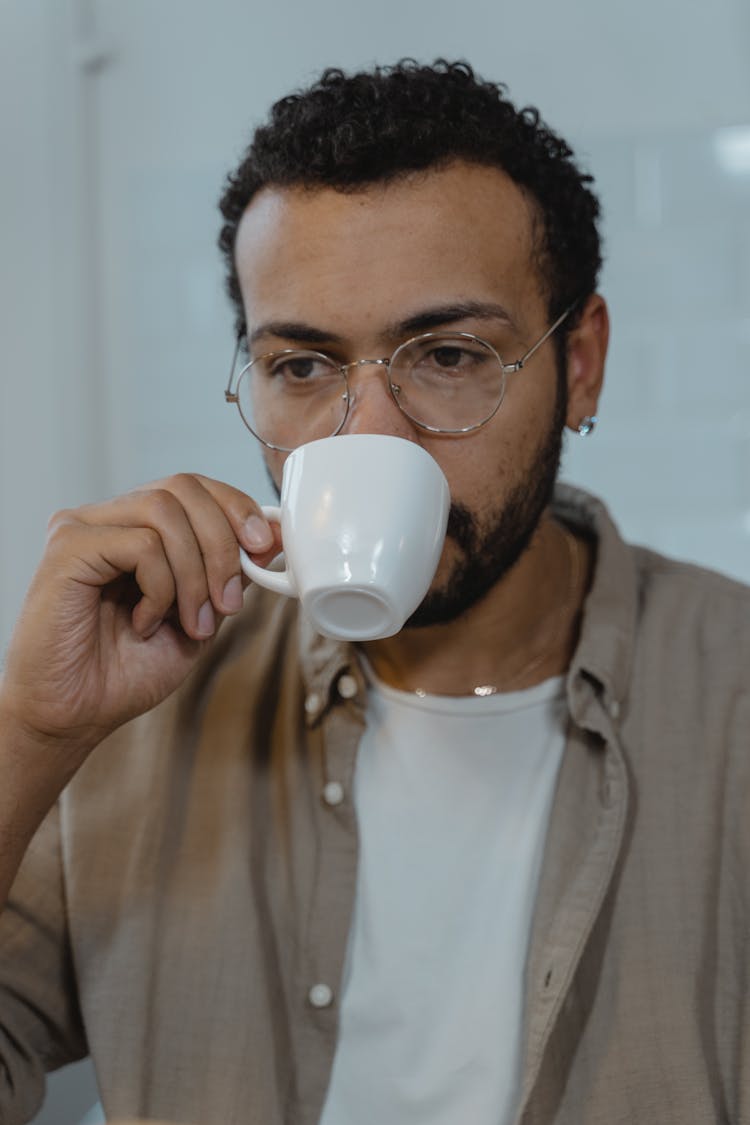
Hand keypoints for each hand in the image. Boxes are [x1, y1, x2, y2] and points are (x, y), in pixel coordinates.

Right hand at [0, 473, 281, 756]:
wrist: (75, 715)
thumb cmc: (126, 671)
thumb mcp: (200, 617)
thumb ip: (228, 574)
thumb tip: (271, 538)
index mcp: (138, 527)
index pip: (194, 488)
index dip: (237, 508)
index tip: (264, 547)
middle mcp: (110, 517)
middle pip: (184, 488)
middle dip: (223, 544)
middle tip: (230, 601)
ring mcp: (85, 526)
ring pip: (165, 512)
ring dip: (195, 573)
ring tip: (192, 622)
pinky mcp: (68, 547)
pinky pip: (141, 544)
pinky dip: (160, 587)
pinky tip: (144, 623)